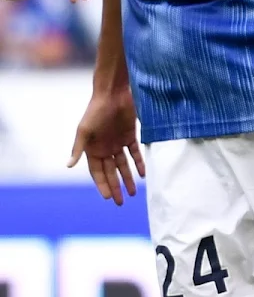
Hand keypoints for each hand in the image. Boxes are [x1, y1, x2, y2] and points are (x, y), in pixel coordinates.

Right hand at [68, 87, 144, 205]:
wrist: (113, 93)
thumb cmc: (95, 111)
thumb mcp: (84, 130)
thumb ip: (78, 148)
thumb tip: (67, 166)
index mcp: (92, 149)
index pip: (97, 172)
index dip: (103, 185)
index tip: (108, 198)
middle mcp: (105, 148)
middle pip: (111, 172)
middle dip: (116, 186)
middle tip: (122, 202)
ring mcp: (118, 142)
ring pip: (124, 165)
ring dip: (128, 178)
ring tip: (134, 192)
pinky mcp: (130, 135)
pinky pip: (135, 152)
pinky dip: (139, 162)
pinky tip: (143, 173)